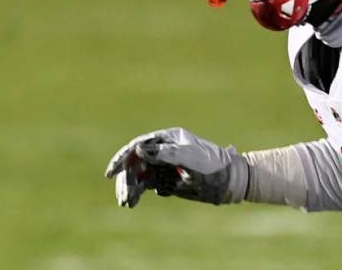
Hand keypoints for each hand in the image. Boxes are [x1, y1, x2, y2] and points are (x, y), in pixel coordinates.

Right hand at [104, 128, 248, 207]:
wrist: (230, 183)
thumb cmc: (213, 167)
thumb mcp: (191, 159)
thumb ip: (166, 153)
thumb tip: (138, 149)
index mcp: (169, 138)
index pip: (139, 145)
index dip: (123, 158)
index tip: (111, 173)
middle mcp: (164, 150)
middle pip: (136, 162)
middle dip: (127, 178)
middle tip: (124, 197)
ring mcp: (165, 165)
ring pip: (139, 174)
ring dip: (130, 187)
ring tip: (127, 203)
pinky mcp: (167, 179)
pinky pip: (146, 184)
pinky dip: (137, 192)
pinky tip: (134, 202)